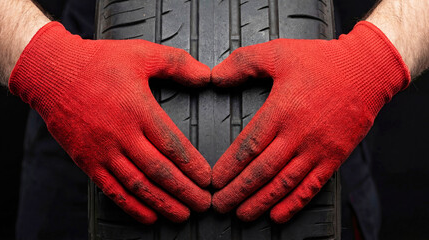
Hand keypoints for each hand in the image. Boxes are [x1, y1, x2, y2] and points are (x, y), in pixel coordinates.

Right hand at [9, 22, 211, 223]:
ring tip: (182, 215)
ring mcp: (102, 150)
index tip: (207, 179)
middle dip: (184, 191)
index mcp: (138, 108)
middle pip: (159, 171)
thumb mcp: (141, 53)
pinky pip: (111, 189)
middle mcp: (121, 134)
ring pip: (137, 185)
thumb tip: (207, 76)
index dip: (192, 166)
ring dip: (163, 203)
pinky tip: (148, 216)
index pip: (172, 144)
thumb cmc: (98, 62)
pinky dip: (131, 206)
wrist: (51, 72)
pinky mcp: (86, 160)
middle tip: (203, 204)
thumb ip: (177, 64)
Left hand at [211, 21, 409, 222]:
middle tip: (219, 205)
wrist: (368, 70)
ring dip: (260, 202)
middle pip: (261, 171)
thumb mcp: (278, 52)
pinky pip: (312, 187)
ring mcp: (318, 149)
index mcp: (281, 110)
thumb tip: (214, 77)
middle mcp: (298, 134)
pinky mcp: (335, 157)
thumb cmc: (322, 61)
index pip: (247, 147)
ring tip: (242, 215)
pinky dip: (294, 204)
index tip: (213, 181)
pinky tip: (278, 216)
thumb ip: (243, 63)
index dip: (228, 168)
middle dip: (237, 191)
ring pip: (284, 184)